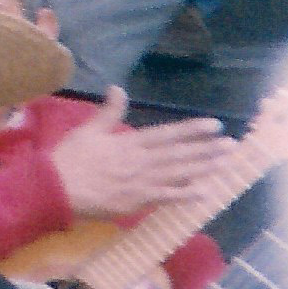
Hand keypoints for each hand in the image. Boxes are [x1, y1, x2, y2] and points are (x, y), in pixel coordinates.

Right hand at [49, 88, 234, 220]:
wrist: (55, 189)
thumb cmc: (69, 159)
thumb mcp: (87, 130)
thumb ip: (108, 111)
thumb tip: (118, 87)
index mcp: (129, 142)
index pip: (167, 134)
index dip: (192, 129)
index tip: (214, 125)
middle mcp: (140, 161)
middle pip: (179, 154)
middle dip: (207, 149)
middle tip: (232, 145)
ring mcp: (140, 182)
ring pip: (178, 173)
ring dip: (204, 168)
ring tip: (226, 163)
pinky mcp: (136, 201)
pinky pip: (166, 197)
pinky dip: (186, 195)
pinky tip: (205, 192)